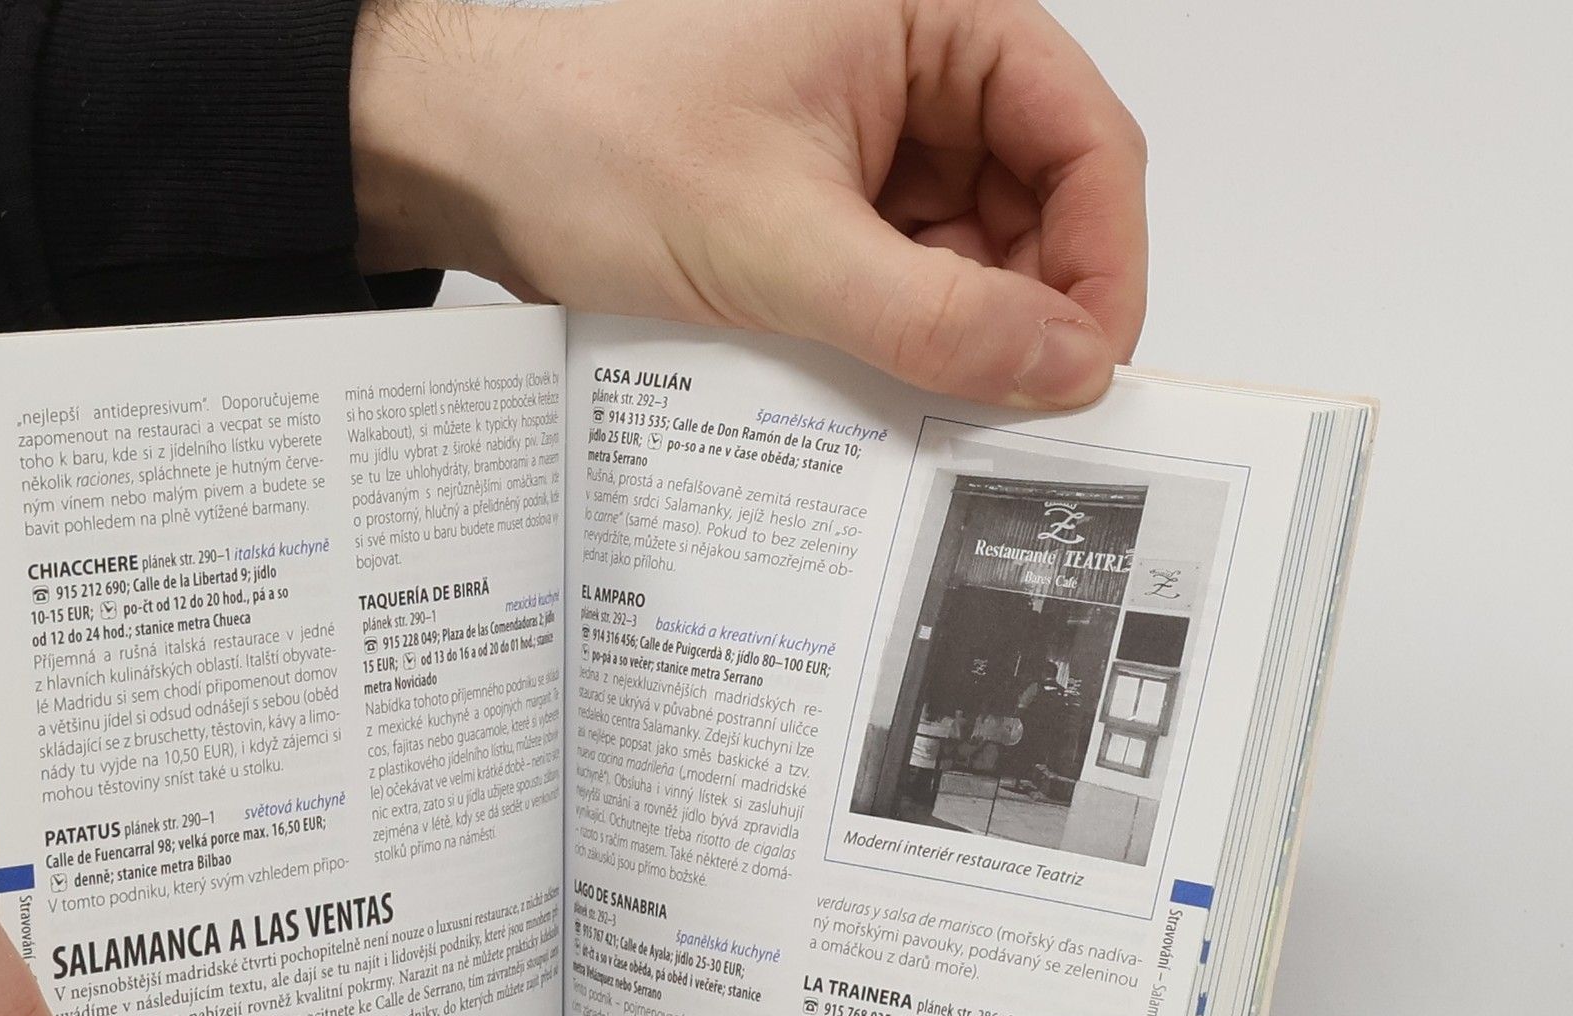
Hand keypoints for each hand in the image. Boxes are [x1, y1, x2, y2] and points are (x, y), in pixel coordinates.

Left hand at [352, 0, 1146, 406]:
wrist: (475, 164)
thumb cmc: (594, 142)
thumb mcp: (780, 243)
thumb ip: (934, 316)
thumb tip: (1064, 367)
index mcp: (934, 19)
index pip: (1082, 136)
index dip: (1102, 259)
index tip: (1090, 368)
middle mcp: (919, 74)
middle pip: (1042, 207)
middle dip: (1029, 312)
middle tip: (1008, 414)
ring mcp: (878, 147)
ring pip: (977, 259)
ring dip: (960, 338)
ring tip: (922, 403)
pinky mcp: (833, 209)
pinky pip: (908, 285)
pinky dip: (904, 343)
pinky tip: (877, 387)